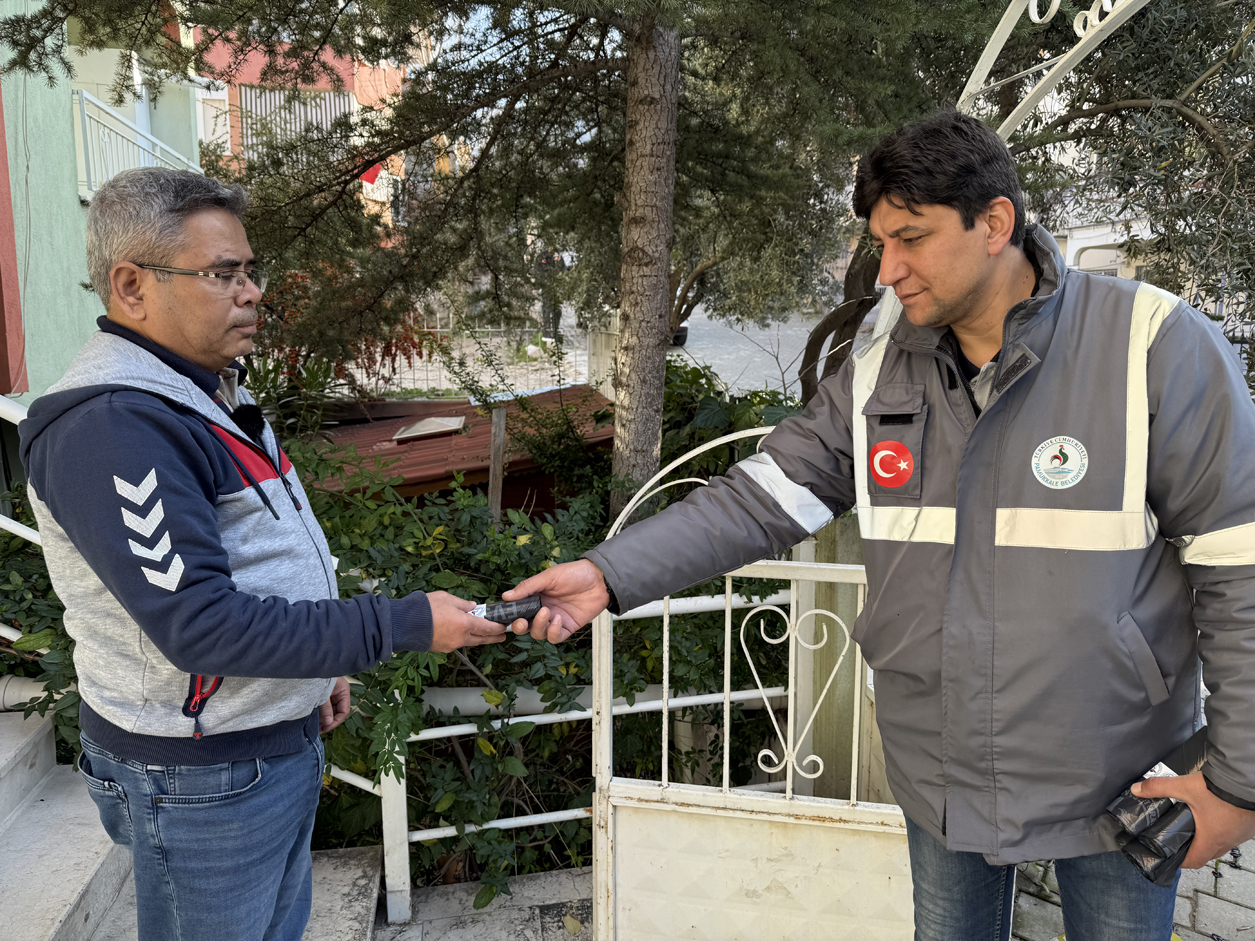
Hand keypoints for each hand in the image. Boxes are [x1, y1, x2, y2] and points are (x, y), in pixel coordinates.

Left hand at [319, 677, 350, 733]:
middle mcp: (339, 693)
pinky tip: (314, 719)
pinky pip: (324, 706)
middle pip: (337, 711)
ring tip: (315, 726)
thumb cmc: (318, 678)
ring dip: (324, 718)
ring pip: (330, 710)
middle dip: (329, 721)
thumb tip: (328, 723)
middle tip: (319, 729)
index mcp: (344, 691)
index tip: (326, 728)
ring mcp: (331, 694)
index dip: (336, 721)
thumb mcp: (323, 695)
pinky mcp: (323, 694)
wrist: (308, 668)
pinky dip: (320, 713)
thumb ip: (326, 709)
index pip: (344, 711)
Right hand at [428, 591, 508, 652]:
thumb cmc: (424, 609)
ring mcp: (450, 645)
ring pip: (468, 642)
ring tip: (482, 634)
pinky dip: (461, 639)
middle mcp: (460, 638)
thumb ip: (462, 604)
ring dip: (477, 638)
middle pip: (481, 639)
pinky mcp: (441, 649)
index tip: (503, 627)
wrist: (404, 624)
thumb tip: (472, 607)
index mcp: (464, 624)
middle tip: (501, 636)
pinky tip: (461, 633)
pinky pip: (456, 644)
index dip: (497, 628)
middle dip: (493, 638)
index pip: (487, 628)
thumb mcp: (446, 598)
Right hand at [502, 559, 610, 642]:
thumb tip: (507, 596)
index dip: (511, 615)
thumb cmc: (575, 573)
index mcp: (536, 597)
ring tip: (546, 612)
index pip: (518, 610)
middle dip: (520, 627)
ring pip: (538, 633)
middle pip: (526, 626)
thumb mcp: (549, 577)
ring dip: (539, 626)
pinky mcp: (568, 627)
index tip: (507, 616)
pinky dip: (553, 632)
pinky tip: (557, 620)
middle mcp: (543, 609)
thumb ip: (528, 587)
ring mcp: (555, 620)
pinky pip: (555, 637)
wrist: (600, 579)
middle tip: (522, 621)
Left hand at [1132, 771, 1254, 867]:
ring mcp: (1241, 834)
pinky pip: (1235, 834)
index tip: (1172, 856)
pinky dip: (1223, 829)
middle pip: (1209, 854)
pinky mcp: (1249, 825)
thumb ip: (1158, 788)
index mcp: (1211, 839)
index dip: (1181, 861)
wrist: (1248, 780)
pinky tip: (1216, 816)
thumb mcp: (1184, 787)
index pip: (1195, 862)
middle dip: (1193, 849)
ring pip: (1223, 844)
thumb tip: (1137, 789)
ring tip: (1196, 827)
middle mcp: (1228, 841)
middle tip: (1180, 839)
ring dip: (1210, 839)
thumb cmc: (1222, 790)